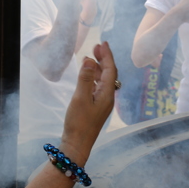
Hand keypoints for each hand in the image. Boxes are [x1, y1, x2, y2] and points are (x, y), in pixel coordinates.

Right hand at [60, 42, 117, 161]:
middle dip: (104, 59)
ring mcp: (103, 103)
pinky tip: (88, 76)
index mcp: (107, 93)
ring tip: (90, 59)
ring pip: (105, 80)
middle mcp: (108, 97)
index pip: (111, 69)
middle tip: (95, 47)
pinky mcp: (96, 107)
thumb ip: (86, 78)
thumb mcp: (80, 98)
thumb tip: (90, 60)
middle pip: (110, 73)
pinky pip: (99, 87)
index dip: (107, 55)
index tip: (102, 43)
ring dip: (99, 68)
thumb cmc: (79, 122)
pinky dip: (94, 78)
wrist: (78, 144)